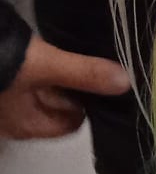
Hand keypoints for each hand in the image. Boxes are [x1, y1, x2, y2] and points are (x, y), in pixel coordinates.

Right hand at [0, 35, 129, 140]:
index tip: (100, 80)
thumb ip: (84, 74)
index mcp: (25, 126)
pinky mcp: (1, 81)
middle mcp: (12, 120)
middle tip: (88, 61)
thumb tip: (125, 84)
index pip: (70, 124)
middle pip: (56, 107)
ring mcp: (3, 102)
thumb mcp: (46, 66)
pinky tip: (47, 48)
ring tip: (72, 53)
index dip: (88, 104)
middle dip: (72, 86)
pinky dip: (39, 67)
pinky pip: (26, 80)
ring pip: (40, 91)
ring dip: (55, 74)